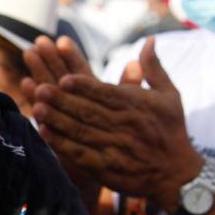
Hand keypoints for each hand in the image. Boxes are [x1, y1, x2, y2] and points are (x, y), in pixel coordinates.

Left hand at [27, 37, 201, 209]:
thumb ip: (154, 68)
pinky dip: (62, 144)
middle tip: (41, 89)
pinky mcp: (106, 168)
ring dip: (57, 120)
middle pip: (89, 111)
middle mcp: (125, 126)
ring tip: (37, 108)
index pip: (106, 94)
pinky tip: (45, 133)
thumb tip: (149, 40)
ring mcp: (115, 148)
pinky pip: (80, 154)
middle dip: (63, 100)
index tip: (64, 78)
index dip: (85, 87)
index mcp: (137, 106)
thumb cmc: (171, 130)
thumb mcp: (169, 96)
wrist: (177, 174)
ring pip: (81, 131)